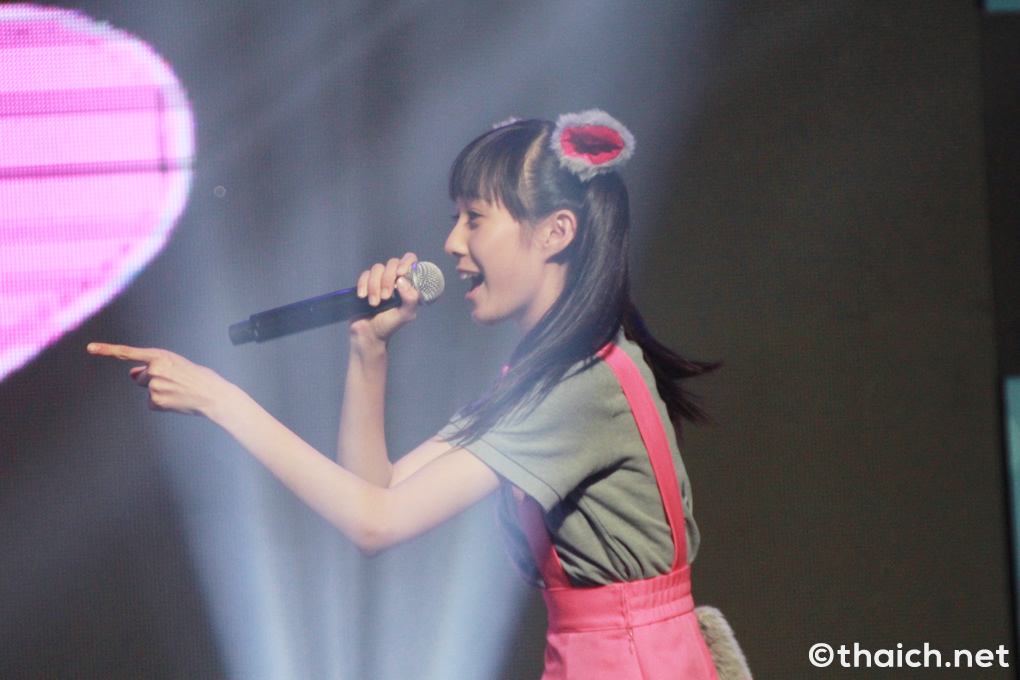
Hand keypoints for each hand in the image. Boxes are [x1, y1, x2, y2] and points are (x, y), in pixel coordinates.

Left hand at [87, 343, 229, 416]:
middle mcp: (154, 370)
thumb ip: (153, 366)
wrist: (213, 395)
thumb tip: (131, 373)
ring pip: (147, 390)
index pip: (128, 352)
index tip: (91, 348)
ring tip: (179, 391)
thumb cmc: (199, 378)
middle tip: (175, 382)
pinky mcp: (156, 401)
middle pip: (140, 377)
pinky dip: (163, 404)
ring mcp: (153, 386)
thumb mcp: (176, 364)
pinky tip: (177, 401)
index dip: (107, 350)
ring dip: (159, 392)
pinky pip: (152, 403)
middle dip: (152, 380)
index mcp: (161, 356)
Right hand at [351, 252, 420, 346]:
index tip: (400, 274)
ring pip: (377, 268)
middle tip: (385, 297)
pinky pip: (364, 274)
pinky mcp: (365, 283)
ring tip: (374, 303)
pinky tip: (363, 297)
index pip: (411, 261)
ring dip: (374, 285)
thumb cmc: (389, 325)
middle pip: (392, 263)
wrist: (368, 334)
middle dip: (387, 279)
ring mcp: (379, 280)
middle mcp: (395, 279)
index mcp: (408, 284)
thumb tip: (402, 280)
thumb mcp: (406, 315)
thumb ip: (411, 299)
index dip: (406, 262)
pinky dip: (363, 284)